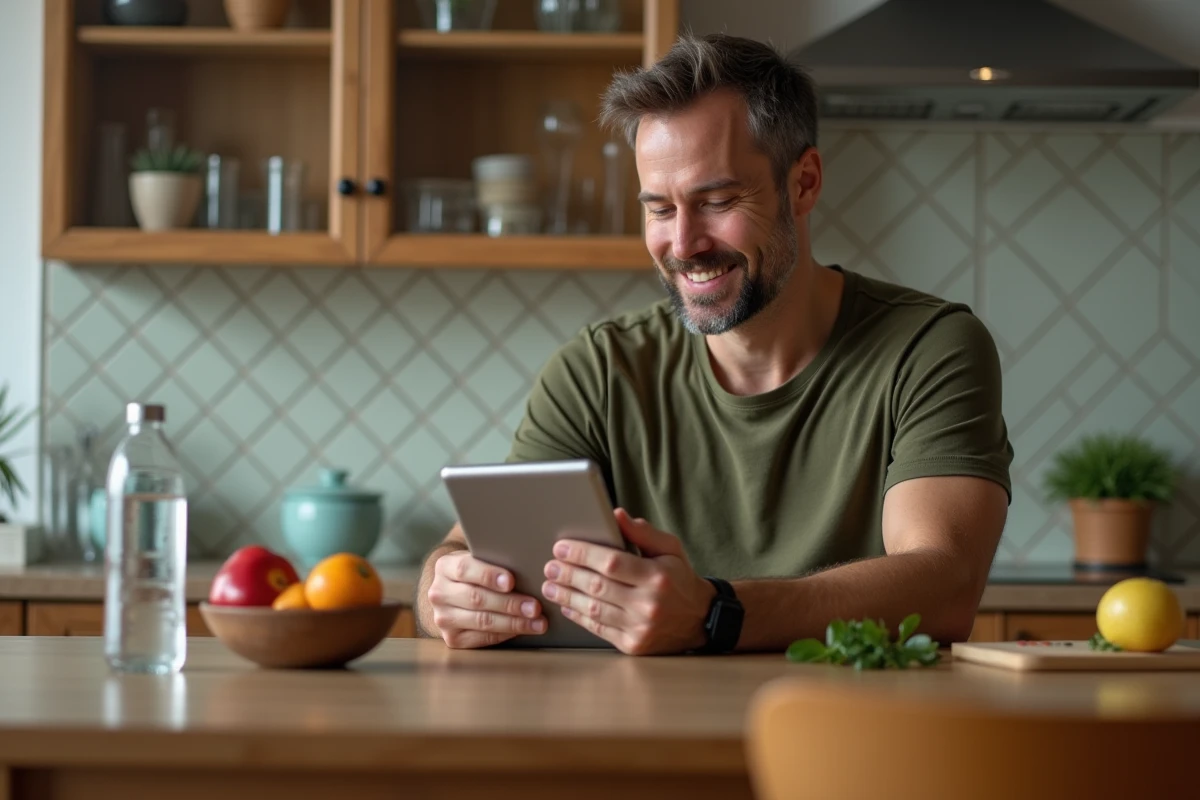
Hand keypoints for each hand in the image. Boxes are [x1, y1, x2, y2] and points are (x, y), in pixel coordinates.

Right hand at [427, 550, 546, 648]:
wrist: (454, 592)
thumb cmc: (476, 572)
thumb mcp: (479, 559)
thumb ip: (495, 561)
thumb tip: (528, 569)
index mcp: (444, 566)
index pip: (465, 569)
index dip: (488, 575)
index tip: (511, 581)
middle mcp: (439, 593)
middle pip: (477, 599)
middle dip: (510, 604)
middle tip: (535, 607)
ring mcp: (443, 618)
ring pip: (481, 621)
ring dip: (513, 623)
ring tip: (537, 622)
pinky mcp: (451, 638)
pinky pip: (482, 638)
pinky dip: (506, 634)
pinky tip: (523, 630)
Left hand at [541, 508, 715, 655]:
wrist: (701, 620)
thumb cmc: (680, 579)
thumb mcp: (670, 549)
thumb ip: (642, 532)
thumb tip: (616, 515)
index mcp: (657, 576)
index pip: (612, 562)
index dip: (583, 554)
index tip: (562, 547)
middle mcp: (648, 604)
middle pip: (597, 587)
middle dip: (568, 574)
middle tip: (550, 566)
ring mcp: (640, 628)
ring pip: (593, 609)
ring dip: (566, 596)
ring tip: (550, 586)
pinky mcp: (633, 646)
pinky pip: (599, 629)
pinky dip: (579, 616)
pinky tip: (567, 605)